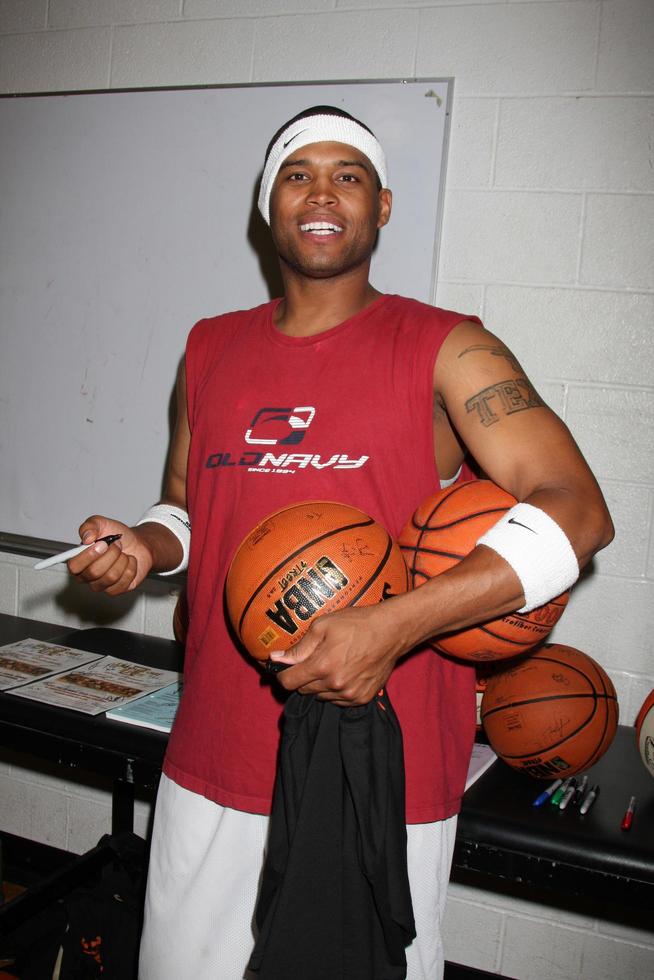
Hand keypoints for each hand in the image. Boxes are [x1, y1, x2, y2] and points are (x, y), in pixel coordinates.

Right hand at [67, 516, 153, 594]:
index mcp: (79, 560)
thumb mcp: (101, 523)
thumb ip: (90, 526)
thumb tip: (86, 538)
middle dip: (111, 554)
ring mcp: (102, 584)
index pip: (74, 566)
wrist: (137, 543)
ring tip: (123, 553)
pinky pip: (124, 581)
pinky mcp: (117, 589)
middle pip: (94, 572)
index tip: (102, 544)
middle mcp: (88, 575)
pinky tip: (129, 562)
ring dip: (122, 560)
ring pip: (111, 576)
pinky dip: (131, 567)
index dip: (88, 556)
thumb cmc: (116, 535)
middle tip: (117, 545)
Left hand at [269, 602, 406, 705]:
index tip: (285, 667)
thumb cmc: (356, 623)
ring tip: (332, 664)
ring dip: (320, 684)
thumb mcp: (323, 626)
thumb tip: (275, 658)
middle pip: (303, 690)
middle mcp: (335, 685)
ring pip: (321, 696)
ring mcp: (350, 694)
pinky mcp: (363, 698)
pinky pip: (339, 700)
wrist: (391, 631)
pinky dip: (336, 690)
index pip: (288, 682)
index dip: (282, 674)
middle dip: (303, 677)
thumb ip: (299, 647)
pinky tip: (344, 672)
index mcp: (322, 666)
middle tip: (313, 660)